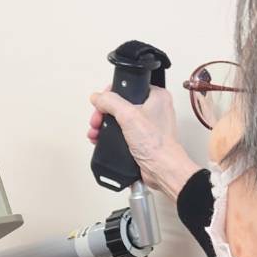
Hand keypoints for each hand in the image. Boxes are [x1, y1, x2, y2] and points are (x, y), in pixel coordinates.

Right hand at [88, 85, 202, 201]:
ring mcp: (147, 125)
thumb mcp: (129, 116)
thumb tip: (98, 97)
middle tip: (96, 120)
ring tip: (96, 131)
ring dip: (104, 124)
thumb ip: (110, 102)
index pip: (128, 87)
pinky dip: (109, 134)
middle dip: (104, 113)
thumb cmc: (156, 145)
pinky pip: (121, 132)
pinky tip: (100, 138)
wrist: (161, 169)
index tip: (101, 102)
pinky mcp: (141, 139)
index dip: (111, 94)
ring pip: (119, 119)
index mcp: (156, 96)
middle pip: (120, 104)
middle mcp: (153, 109)